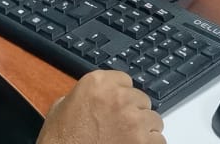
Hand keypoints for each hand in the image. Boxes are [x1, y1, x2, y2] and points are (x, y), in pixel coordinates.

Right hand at [37, 70, 163, 143]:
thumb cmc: (61, 139)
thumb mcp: (62, 107)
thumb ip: (83, 95)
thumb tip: (94, 98)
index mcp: (98, 83)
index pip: (125, 81)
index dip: (121, 95)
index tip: (118, 105)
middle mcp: (119, 97)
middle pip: (141, 99)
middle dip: (134, 112)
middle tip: (120, 126)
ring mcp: (133, 119)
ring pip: (153, 119)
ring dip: (143, 129)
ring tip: (127, 139)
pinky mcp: (142, 142)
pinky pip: (158, 140)